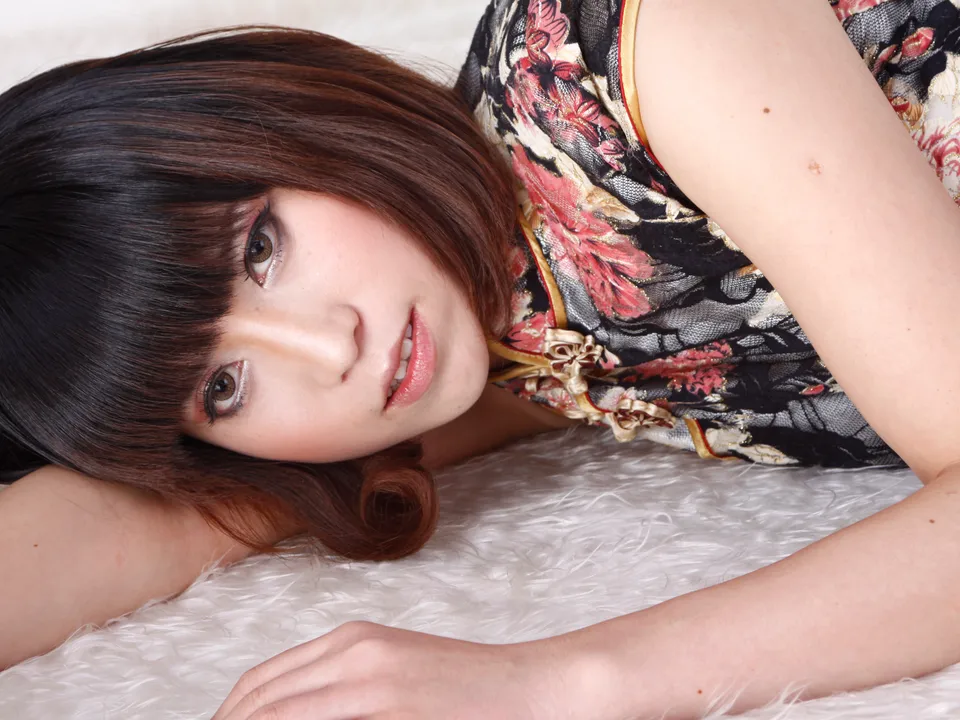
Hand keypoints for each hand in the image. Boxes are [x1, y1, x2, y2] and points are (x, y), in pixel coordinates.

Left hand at [211, 620, 601, 719]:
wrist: (535, 686)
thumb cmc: (469, 691)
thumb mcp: (397, 678)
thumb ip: (346, 690)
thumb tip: (291, 711)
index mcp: (351, 640)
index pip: (262, 683)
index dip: (229, 716)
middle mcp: (353, 650)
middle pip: (259, 699)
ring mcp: (372, 677)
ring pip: (279, 712)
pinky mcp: (393, 704)